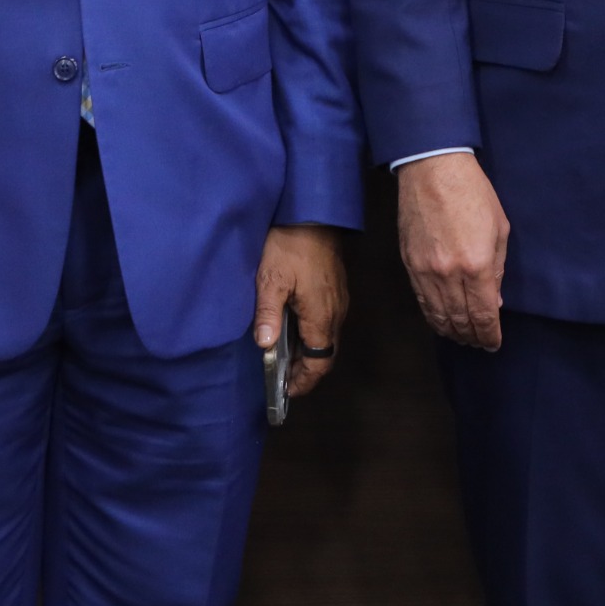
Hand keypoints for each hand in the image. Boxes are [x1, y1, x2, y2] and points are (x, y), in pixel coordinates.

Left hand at [255, 225, 348, 396]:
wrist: (311, 214)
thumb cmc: (289, 246)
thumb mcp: (270, 279)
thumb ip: (268, 315)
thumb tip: (265, 346)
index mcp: (321, 315)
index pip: (320, 361)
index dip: (305, 380)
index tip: (287, 391)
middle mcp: (336, 312)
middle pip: (326, 353)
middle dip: (306, 371)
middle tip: (282, 379)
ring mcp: (339, 299)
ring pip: (328, 338)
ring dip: (309, 353)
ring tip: (285, 359)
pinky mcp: (336, 289)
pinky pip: (327, 322)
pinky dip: (312, 335)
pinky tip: (293, 331)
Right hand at [397, 152, 508, 350]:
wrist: (433, 169)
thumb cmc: (472, 192)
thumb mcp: (499, 229)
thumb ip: (497, 269)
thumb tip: (494, 301)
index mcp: (476, 265)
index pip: (483, 315)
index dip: (489, 335)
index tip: (494, 343)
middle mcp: (449, 274)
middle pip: (460, 320)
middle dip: (472, 337)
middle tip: (480, 344)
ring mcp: (425, 270)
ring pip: (437, 315)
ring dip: (451, 331)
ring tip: (462, 338)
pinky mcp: (409, 263)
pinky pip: (421, 300)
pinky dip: (432, 316)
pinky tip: (441, 320)